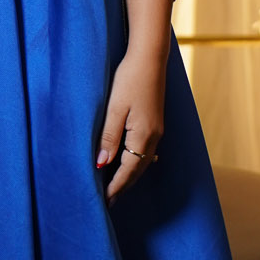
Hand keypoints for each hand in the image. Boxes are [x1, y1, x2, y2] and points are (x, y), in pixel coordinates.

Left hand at [96, 49, 164, 198]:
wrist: (150, 58)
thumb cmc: (129, 79)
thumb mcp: (114, 108)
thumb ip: (108, 137)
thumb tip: (102, 164)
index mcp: (143, 135)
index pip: (128, 170)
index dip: (116, 187)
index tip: (105, 201)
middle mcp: (154, 136)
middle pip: (138, 170)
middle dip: (124, 186)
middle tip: (109, 202)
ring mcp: (157, 130)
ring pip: (143, 161)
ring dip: (130, 176)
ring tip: (117, 188)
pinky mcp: (155, 122)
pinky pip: (146, 151)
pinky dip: (136, 163)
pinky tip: (130, 164)